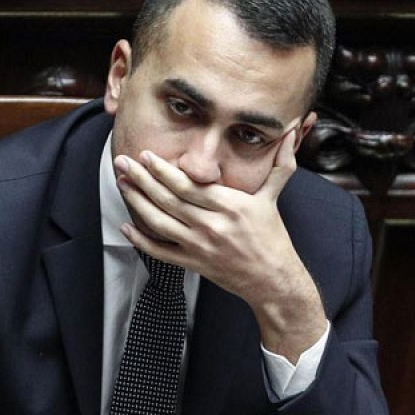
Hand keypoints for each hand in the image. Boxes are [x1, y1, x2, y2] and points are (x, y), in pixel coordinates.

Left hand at [115, 129, 326, 357]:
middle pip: (168, 199)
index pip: (189, 184)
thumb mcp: (274, 198)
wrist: (273, 279)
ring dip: (137, 202)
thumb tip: (291, 134)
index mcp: (231, 206)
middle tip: (123, 162)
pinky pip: (161, 251)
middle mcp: (212, 225)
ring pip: (160, 222)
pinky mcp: (194, 263)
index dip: (163, 170)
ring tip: (123, 184)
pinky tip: (127, 226)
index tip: (146, 155)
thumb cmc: (273, 239)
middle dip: (142, 179)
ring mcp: (201, 246)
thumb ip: (280, 165)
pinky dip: (141, 240)